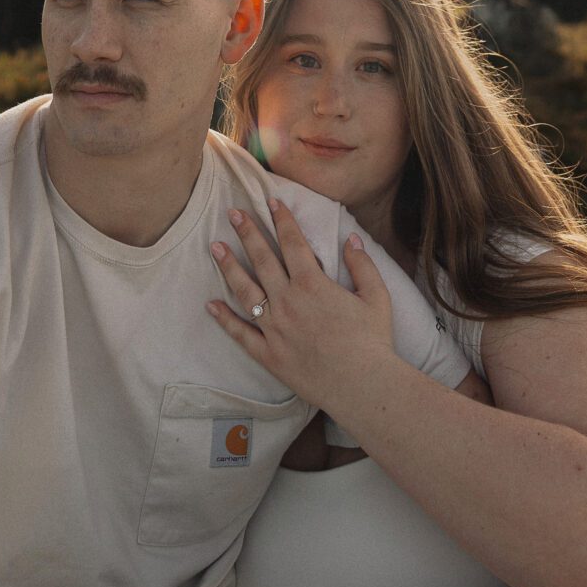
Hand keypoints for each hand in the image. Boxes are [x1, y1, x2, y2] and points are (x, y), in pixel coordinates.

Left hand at [207, 199, 396, 413]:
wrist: (363, 386)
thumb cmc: (373, 341)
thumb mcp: (376, 297)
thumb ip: (362, 265)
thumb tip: (351, 238)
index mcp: (312, 284)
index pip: (292, 242)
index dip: (281, 219)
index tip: (270, 201)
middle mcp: (287, 301)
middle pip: (262, 259)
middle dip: (247, 233)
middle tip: (232, 214)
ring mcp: (275, 328)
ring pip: (245, 291)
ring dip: (229, 267)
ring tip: (216, 247)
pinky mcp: (269, 355)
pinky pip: (241, 334)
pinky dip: (224, 319)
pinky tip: (211, 305)